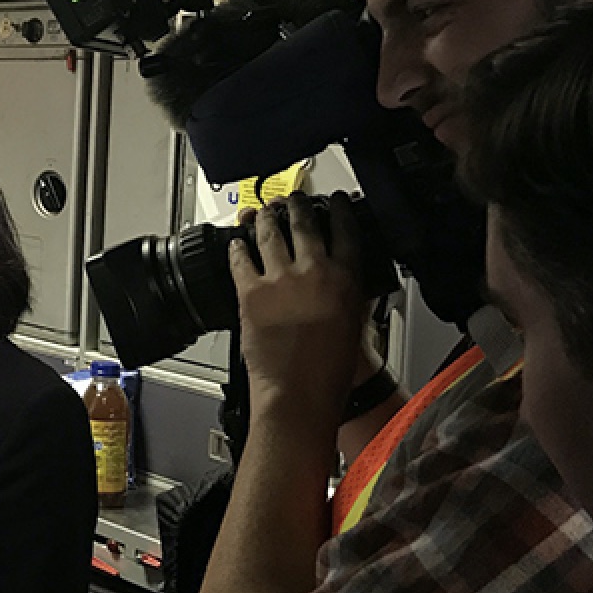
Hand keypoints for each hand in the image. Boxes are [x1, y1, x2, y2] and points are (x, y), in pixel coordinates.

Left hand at [228, 192, 365, 422]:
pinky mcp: (251, 292)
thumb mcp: (356, 324)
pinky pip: (240, 259)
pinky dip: (237, 248)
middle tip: (294, 200)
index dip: (340, 210)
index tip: (337, 201)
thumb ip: (352, 295)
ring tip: (263, 212)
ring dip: (265, 219)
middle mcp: (313, 271)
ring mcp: (280, 279)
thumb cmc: (330, 371)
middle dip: (297, 207)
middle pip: (304, 224)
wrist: (300, 392)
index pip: (346, 230)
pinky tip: (236, 242)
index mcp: (346, 278)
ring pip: (269, 233)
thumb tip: (347, 280)